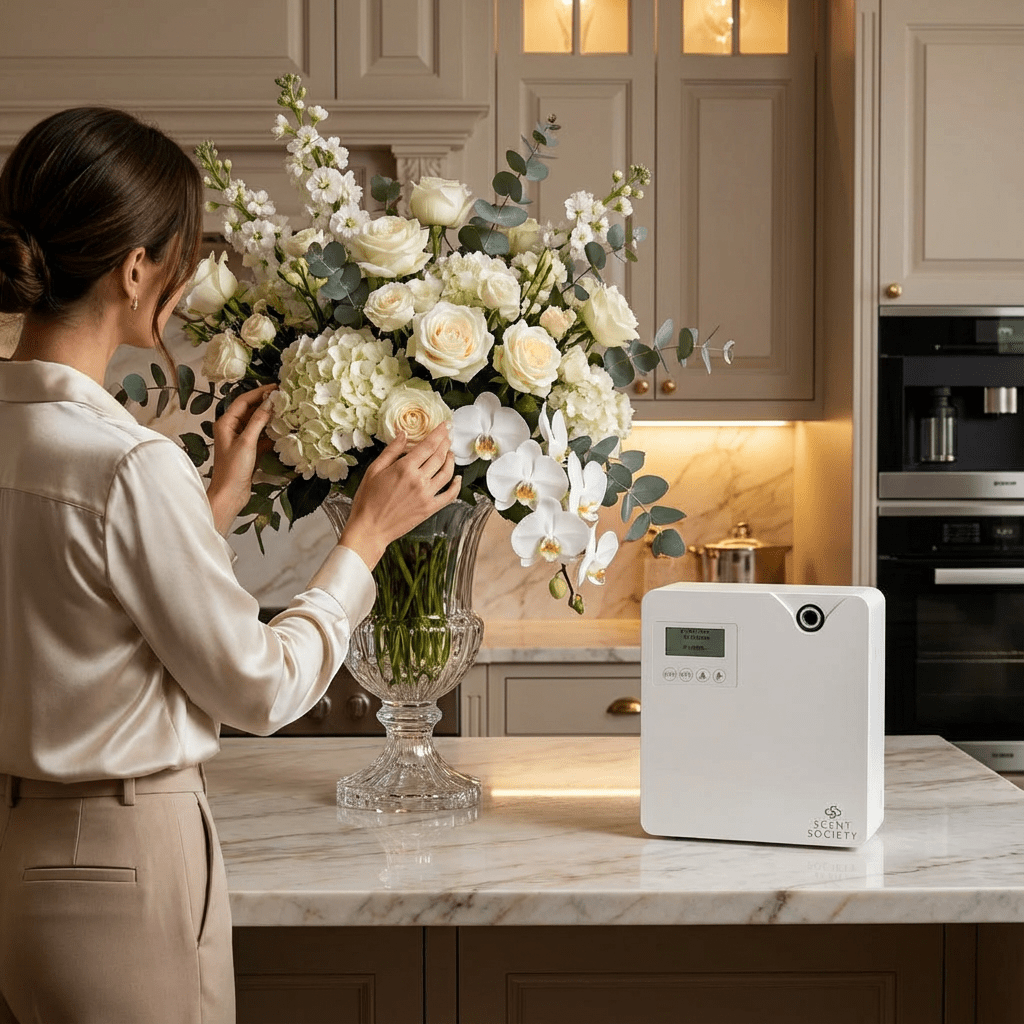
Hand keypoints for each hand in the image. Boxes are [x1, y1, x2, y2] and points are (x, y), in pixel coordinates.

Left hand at [206, 383, 276, 534]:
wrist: (230, 494)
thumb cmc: (233, 469)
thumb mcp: (247, 442)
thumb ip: (258, 421)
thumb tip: (270, 402)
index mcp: (226, 423)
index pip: (243, 400)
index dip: (259, 392)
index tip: (276, 387)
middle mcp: (232, 428)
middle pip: (250, 410)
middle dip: (266, 403)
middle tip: (284, 397)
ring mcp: (241, 439)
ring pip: (257, 422)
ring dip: (270, 417)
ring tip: (286, 410)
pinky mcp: (249, 450)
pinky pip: (261, 436)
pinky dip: (270, 432)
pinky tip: (282, 429)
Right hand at [340, 423, 460, 569]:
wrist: (370, 529)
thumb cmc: (367, 500)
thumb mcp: (374, 470)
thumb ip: (391, 451)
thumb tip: (403, 434)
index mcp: (404, 468)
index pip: (428, 445)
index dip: (439, 433)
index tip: (445, 425)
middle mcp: (419, 480)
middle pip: (440, 456)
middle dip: (446, 443)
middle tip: (448, 435)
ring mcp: (427, 495)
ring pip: (447, 473)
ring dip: (451, 460)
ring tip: (450, 453)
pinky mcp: (430, 509)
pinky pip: (450, 495)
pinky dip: (457, 485)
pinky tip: (458, 477)